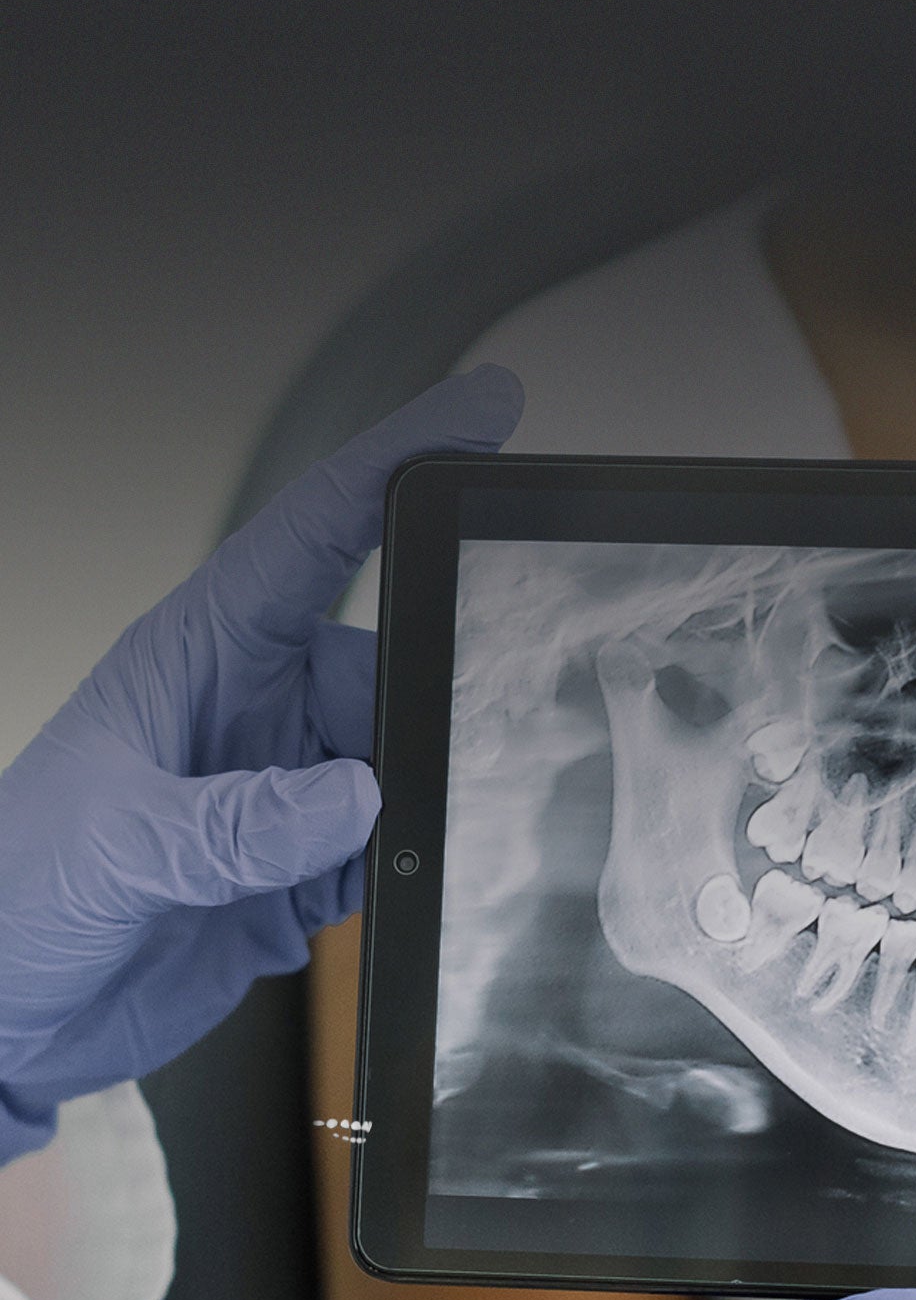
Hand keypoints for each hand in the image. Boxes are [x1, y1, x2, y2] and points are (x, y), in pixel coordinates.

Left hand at [0, 367, 522, 1161]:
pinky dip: (394, 864)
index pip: (314, 533)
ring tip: (382, 839)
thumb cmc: (11, 892)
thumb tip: (358, 796)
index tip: (483, 407)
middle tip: (462, 735)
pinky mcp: (291, 866)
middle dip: (428, 693)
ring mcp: (274, 787)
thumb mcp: (114, 843)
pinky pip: (380, 845)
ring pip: (394, 757)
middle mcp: (248, 708)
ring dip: (409, 796)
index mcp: (196, 656)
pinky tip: (363, 889)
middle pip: (381, 660)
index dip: (398, 460)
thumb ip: (239, 823)